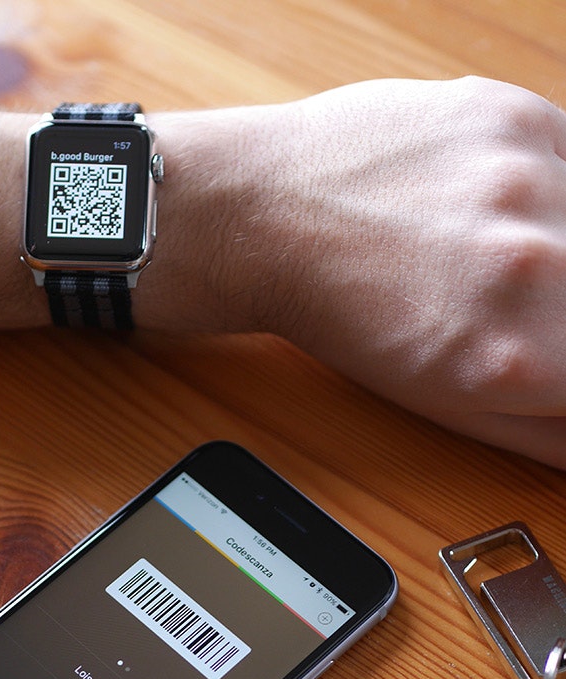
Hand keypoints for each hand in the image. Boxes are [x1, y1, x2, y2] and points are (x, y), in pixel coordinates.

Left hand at [260, 77, 565, 466]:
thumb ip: (550, 435)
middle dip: (557, 306)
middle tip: (497, 298)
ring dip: (555, 240)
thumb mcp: (444, 406)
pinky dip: (543, 182)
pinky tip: (483, 200)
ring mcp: (528, 185)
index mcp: (525, 361)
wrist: (266, 223)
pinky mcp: (513, 118)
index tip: (541, 342)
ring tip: (483, 251)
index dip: (561, 355)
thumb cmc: (341, 319)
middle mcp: (539, 271)